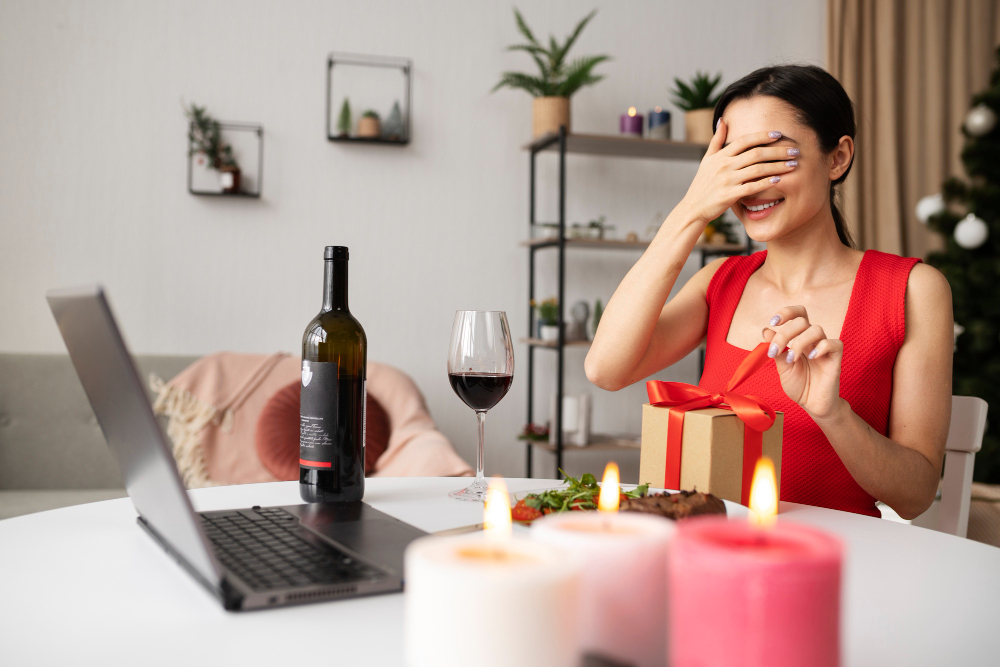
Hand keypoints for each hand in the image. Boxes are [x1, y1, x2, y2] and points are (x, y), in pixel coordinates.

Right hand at [678, 118, 799, 225]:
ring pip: (757, 169)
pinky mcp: (729, 195)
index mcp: (720, 156)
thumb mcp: (707, 160)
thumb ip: (717, 140)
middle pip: (756, 153)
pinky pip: (752, 187)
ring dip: (778, 166)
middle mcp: (724, 165)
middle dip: (778, 151)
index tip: (779, 135)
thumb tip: (722, 120)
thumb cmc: (702, 184)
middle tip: (795, 150)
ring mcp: (727, 180)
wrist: (693, 208)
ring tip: (793, 165)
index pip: (745, 140)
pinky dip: (766, 182)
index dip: (763, 136)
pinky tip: (779, 179)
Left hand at [762, 306, 843, 420]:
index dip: (786, 312)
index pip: (797, 315)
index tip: (773, 322)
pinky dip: (821, 347)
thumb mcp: (782, 367)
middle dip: (784, 333)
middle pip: (802, 321)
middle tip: (776, 351)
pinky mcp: (835, 358)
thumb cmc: (799, 385)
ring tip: (791, 359)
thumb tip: (766, 330)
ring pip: (816, 329)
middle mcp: (812, 340)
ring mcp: (824, 348)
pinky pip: (834, 343)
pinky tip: (811, 357)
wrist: (812, 404)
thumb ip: (776, 349)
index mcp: (799, 338)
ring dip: (799, 342)